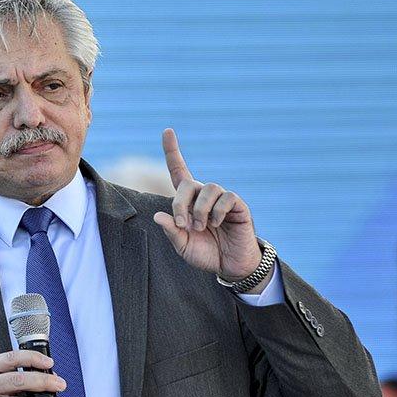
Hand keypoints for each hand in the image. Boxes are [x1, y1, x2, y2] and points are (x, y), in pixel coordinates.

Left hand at [152, 128, 262, 282]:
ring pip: (208, 188)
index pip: (179, 171)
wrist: (231, 266)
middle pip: (188, 183)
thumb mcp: (183, 246)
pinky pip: (226, 197)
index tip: (167, 130)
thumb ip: (172, 232)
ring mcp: (222, 199)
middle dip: (180, 203)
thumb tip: (158, 216)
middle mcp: (204, 195)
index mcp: (188, 202)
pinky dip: (218, 211)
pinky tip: (217, 224)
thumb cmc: (206, 254)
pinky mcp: (238, 205)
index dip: (173, 151)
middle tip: (184, 226)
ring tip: (201, 227)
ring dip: (200, 210)